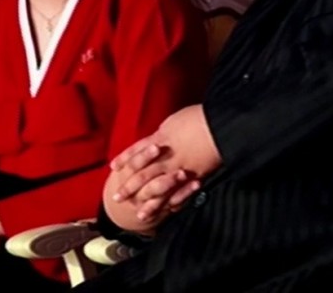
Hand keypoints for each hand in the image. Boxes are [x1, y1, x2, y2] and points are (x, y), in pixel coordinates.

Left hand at [110, 105, 220, 219]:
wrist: (219, 122)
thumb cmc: (198, 117)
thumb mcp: (174, 121)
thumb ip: (164, 133)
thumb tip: (159, 136)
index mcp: (160, 139)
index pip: (137, 152)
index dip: (125, 160)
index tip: (113, 168)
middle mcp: (166, 156)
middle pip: (143, 174)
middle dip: (130, 187)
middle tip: (117, 198)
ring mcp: (180, 167)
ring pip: (160, 188)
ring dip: (149, 203)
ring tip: (140, 215)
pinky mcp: (196, 174)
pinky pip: (182, 192)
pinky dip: (174, 201)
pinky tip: (169, 210)